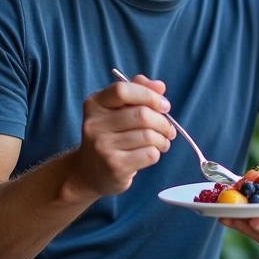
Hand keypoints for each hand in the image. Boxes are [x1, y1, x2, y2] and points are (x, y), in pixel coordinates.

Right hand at [68, 74, 176, 200]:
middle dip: (163, 122)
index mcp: (95, 104)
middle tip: (168, 128)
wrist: (89, 172)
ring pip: (149, 136)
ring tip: (162, 141)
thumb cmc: (111, 135)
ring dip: (163, 139)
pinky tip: (153, 153)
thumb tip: (159, 86)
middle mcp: (94, 124)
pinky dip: (157, 152)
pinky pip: (150, 154)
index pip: (122, 90)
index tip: (164, 105)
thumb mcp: (117, 110)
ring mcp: (103, 147)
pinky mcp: (115, 166)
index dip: (149, 95)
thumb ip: (138, 92)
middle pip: (142, 115)